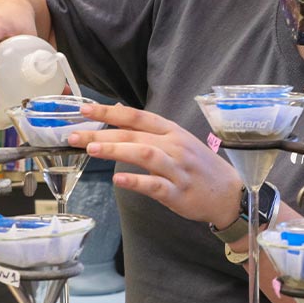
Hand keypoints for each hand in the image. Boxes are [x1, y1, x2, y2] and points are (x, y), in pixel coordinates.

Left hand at [69, 103, 244, 227]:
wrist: (229, 193)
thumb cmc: (199, 167)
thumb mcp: (177, 140)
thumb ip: (148, 128)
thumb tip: (118, 109)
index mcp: (172, 131)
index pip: (137, 116)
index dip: (110, 112)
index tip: (85, 110)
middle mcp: (175, 146)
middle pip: (135, 135)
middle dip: (102, 133)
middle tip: (74, 136)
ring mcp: (178, 169)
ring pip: (145, 154)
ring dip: (117, 150)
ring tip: (91, 150)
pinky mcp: (179, 192)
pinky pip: (156, 185)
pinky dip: (137, 181)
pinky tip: (119, 180)